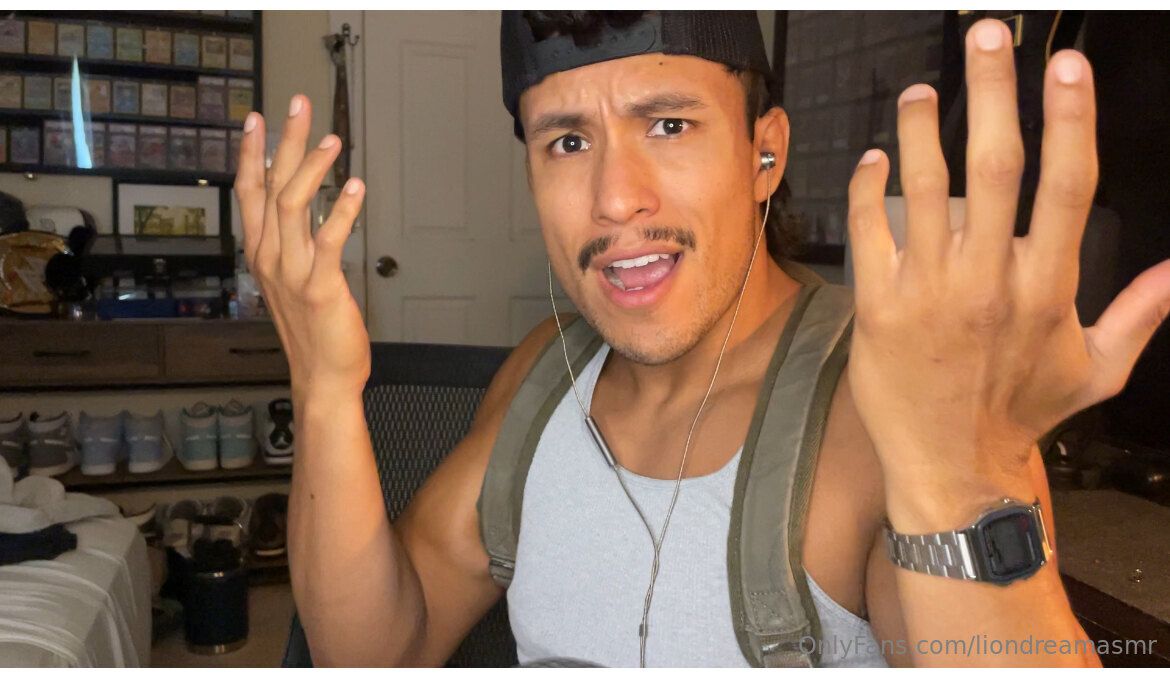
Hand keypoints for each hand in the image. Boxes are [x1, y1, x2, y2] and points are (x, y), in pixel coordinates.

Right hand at [234, 95, 369, 397]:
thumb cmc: (312, 329)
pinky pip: (329, 240)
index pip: (248, 192)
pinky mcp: (321, 287)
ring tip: (333, 141)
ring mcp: (292, 272)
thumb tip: (297, 207)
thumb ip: (291, 243)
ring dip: (313, 167)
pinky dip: (342, 210)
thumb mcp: (291, 279)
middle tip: (300, 105)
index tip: (256, 119)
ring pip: (293, 205)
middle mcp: (270, 258)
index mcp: (261, 253)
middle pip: (271, 185)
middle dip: (285, 140)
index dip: (250, 153)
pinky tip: (355, 188)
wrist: (321, 376)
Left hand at [844, 20, 1169, 501]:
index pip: (1067, 184)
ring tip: (918, 91)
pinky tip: (872, 159)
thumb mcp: (1097, 371)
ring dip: (920, 130)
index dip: (1070, 118)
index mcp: (1048, 286)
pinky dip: (868, 188)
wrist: (952, 468)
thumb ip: (1140, 315)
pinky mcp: (879, 307)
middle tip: (986, 36)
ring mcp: (931, 291)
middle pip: (996, 165)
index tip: (1064, 68)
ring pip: (925, 188)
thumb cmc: (1020, 416)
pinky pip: (871, 231)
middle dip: (994, 92)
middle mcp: (992, 279)